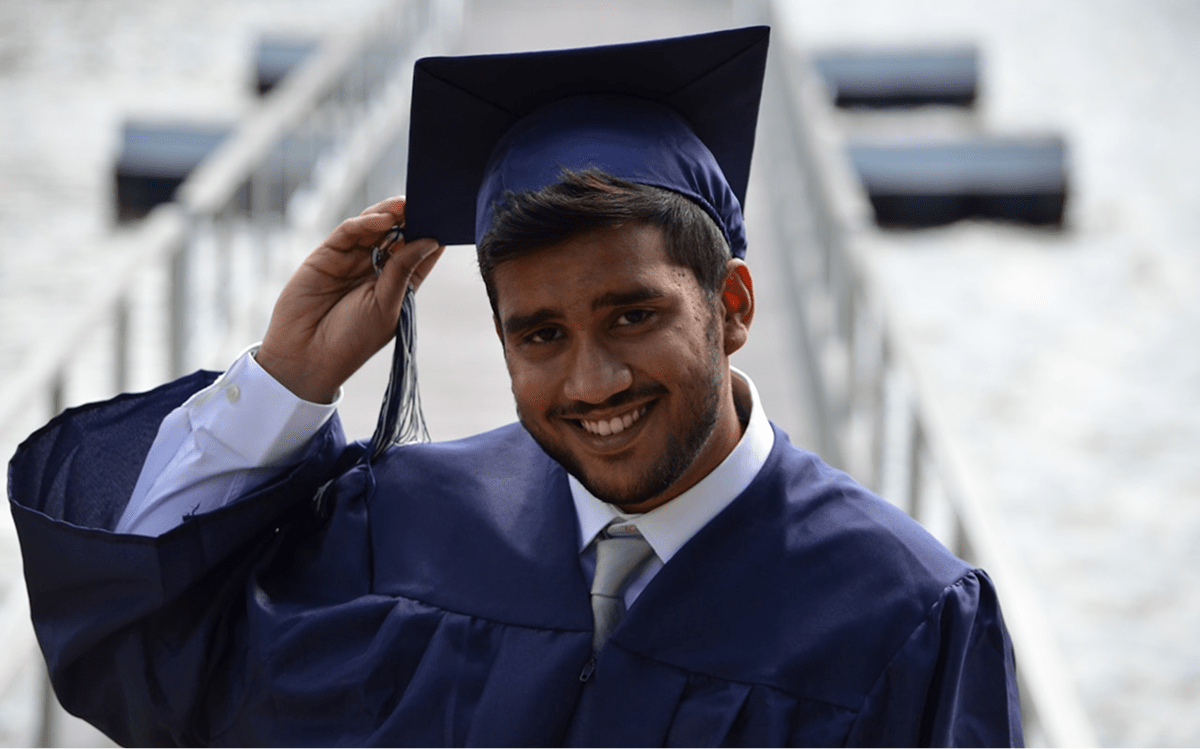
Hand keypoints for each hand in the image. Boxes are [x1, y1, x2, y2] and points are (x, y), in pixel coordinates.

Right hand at [257, 196, 444, 402]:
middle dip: (412, 218)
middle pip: (398, 235)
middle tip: (426, 200)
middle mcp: (376, 270)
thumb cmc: (352, 340)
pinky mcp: (327, 255)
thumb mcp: (387, 306)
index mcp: (398, 286)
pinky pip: (348, 232)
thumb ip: (404, 271)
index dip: (432, 236)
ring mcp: (351, 260)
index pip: (419, 254)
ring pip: (374, 228)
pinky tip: (382, 220)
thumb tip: (430, 241)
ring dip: (390, 214)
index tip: (448, 217)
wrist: (306, 357)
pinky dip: (365, 223)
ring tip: (406, 203)